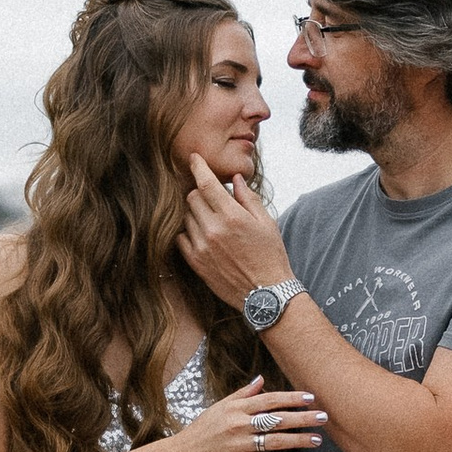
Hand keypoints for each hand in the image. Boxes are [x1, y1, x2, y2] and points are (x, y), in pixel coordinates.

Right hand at [167, 373, 328, 451]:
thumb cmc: (201, 431)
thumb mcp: (219, 407)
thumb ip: (242, 394)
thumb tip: (261, 379)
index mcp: (236, 408)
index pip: (270, 400)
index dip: (292, 398)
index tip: (311, 397)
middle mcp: (239, 424)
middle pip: (277, 419)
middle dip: (303, 417)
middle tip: (324, 416)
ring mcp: (239, 445)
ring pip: (275, 441)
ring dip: (299, 440)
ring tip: (317, 439)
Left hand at [178, 153, 294, 306]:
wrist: (266, 294)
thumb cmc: (270, 255)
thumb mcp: (266, 223)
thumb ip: (248, 198)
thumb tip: (235, 179)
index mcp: (232, 216)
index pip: (206, 183)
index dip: (198, 166)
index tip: (194, 158)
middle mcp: (213, 229)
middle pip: (192, 197)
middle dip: (201, 192)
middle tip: (213, 199)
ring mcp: (201, 247)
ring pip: (186, 216)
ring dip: (195, 213)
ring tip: (212, 221)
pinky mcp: (195, 262)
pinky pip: (181, 238)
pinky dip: (188, 231)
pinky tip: (202, 234)